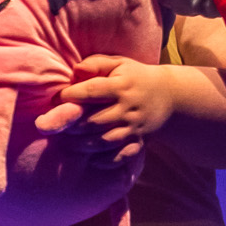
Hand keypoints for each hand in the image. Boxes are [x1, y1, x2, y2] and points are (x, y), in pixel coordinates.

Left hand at [39, 54, 183, 164]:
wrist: (170, 96)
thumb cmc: (135, 78)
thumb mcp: (119, 64)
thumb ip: (95, 64)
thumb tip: (75, 70)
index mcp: (122, 86)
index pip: (91, 91)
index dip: (70, 96)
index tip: (55, 100)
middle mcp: (128, 108)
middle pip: (94, 121)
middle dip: (71, 125)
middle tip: (56, 126)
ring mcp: (134, 127)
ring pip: (104, 141)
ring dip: (82, 144)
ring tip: (67, 141)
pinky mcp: (139, 141)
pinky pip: (120, 156)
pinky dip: (104, 161)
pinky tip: (90, 159)